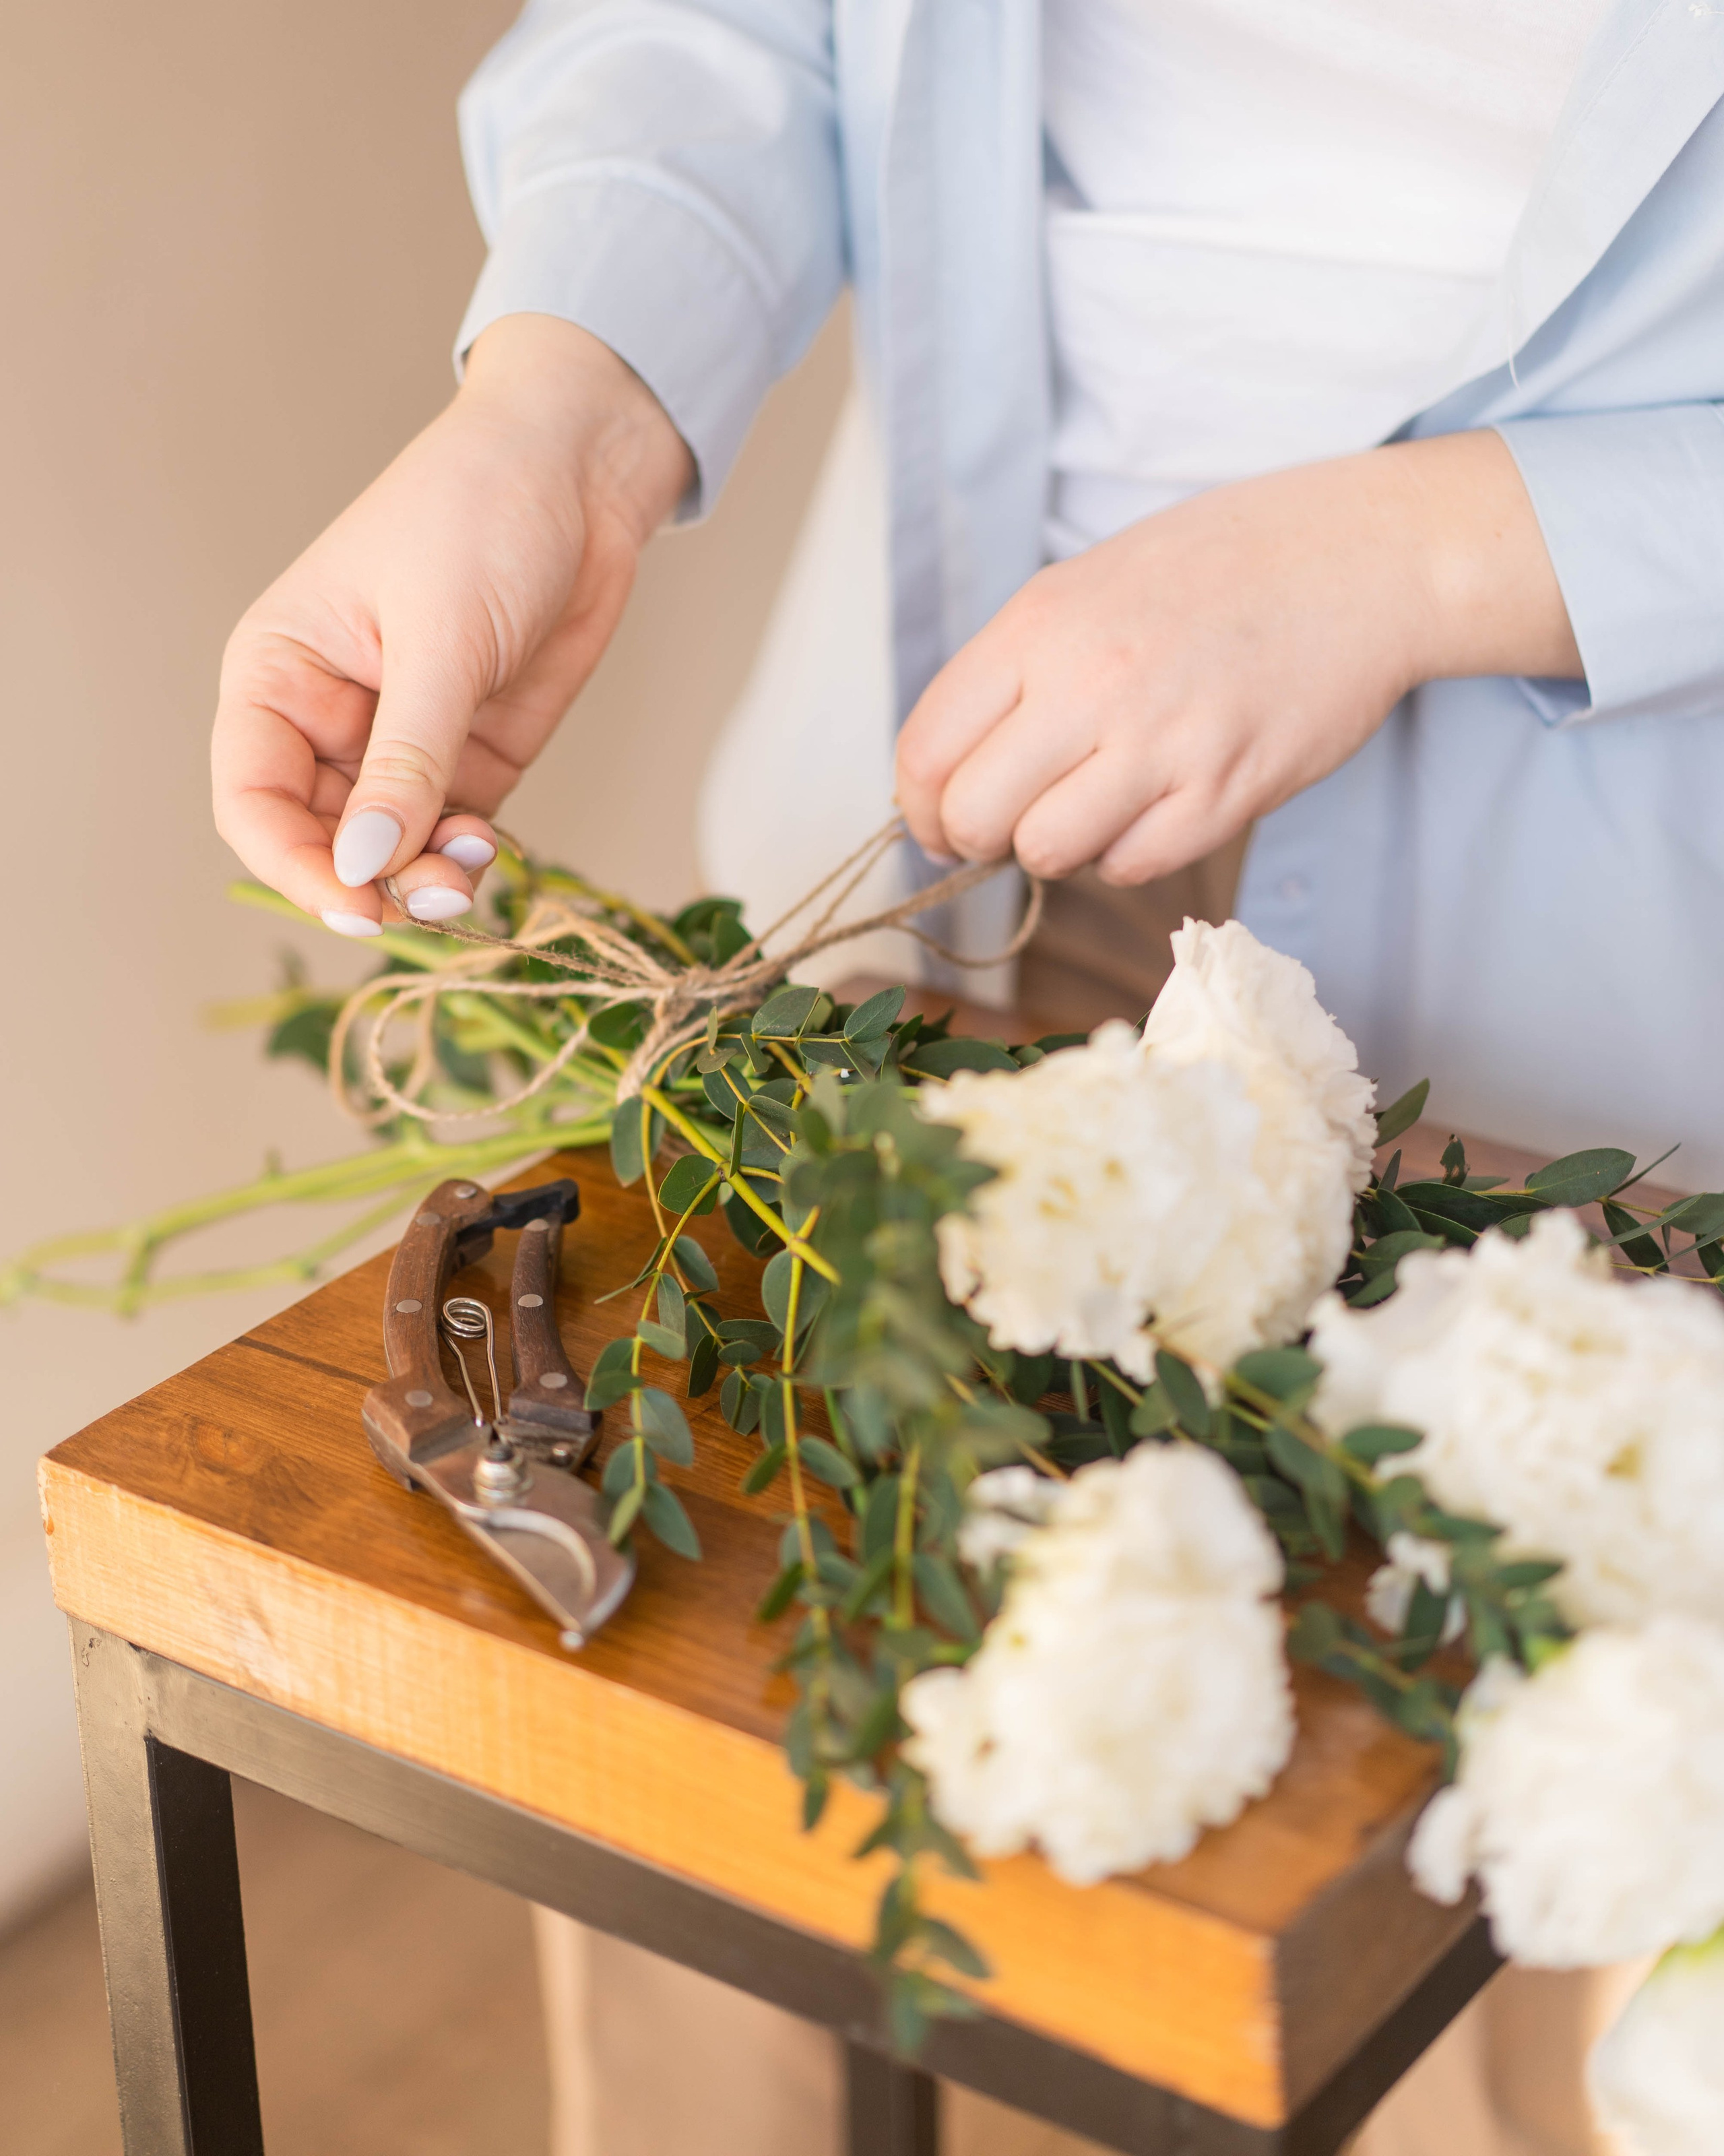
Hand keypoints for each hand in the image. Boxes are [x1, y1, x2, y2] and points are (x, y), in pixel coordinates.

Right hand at [212, 315, 691, 932]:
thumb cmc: (480, 515)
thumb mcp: (441, 640)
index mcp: (279, 674)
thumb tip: (364, 865)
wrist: (578, 471)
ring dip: (425, 880)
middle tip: (436, 900)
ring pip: (392, 852)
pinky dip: (466, 858)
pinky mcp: (473, 755)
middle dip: (374, 883)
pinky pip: (452, 835)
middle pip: (325, 842)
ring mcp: (403, 744)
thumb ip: (406, 760)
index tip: (356, 902)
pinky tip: (491, 850)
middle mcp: (329, 720)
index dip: (294, 866)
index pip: (253, 801)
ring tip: (471, 876)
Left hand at [896, 430, 1580, 884]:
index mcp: (1041, 623)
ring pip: (1048, 852)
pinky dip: (1128, 852)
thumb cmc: (1218, 569)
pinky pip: (1131, 865)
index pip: (927, 749)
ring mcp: (1161, 740)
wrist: (1360, 558)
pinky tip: (1156, 804)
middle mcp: (1091, 681)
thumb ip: (1016, 672)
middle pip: (975, 815)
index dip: (921, 806)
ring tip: (1093, 804)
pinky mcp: (1225, 791)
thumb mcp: (1088, 586)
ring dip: (1057, 847)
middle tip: (1014, 822)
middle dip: (980, 839)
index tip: (940, 820)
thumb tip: (949, 775)